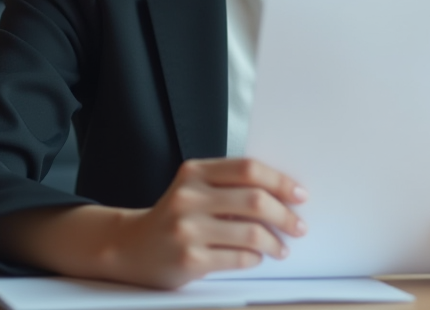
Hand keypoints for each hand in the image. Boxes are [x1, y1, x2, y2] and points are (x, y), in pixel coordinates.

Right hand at [105, 158, 307, 287]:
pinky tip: (258, 258)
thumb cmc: (173, 217)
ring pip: (252, 233)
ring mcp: (188, 229)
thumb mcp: (193, 189)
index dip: (280, 181)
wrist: (129, 247)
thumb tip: (283, 195)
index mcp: (194, 172)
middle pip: (255, 200)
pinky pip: (239, 258)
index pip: (248, 169)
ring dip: (275, 242)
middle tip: (299, 226)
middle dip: (285, 215)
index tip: (300, 194)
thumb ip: (228, 186)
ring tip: (281, 247)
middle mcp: (189, 197)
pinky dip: (255, 258)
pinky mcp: (189, 259)